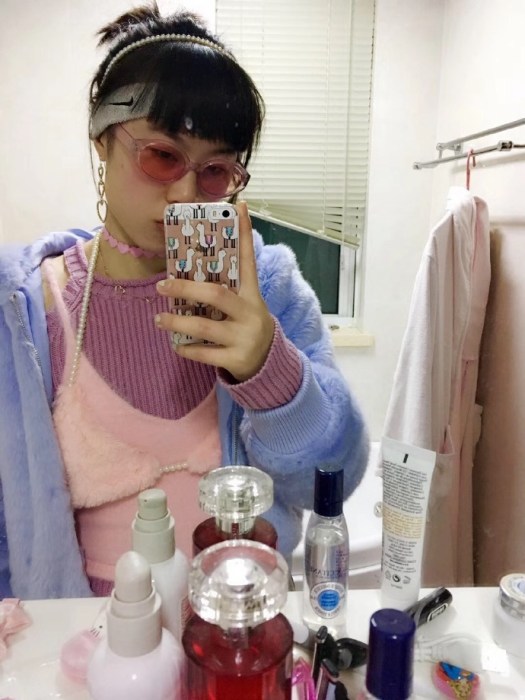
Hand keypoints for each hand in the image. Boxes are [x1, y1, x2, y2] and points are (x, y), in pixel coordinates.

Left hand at [155, 202, 274, 381]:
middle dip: (185, 289)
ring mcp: (243, 338)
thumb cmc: (245, 326)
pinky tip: (176, 345)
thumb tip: (191, 266)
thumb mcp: (243, 304)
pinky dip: (186, 349)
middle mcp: (249, 314)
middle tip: (162, 286)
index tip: (239, 206)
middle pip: (216, 295)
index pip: (248, 259)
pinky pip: (204, 354)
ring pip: (204, 327)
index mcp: (251, 294)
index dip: (245, 233)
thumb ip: (224, 288)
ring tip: (159, 319)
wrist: (266, 364)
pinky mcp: (236, 359)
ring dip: (177, 322)